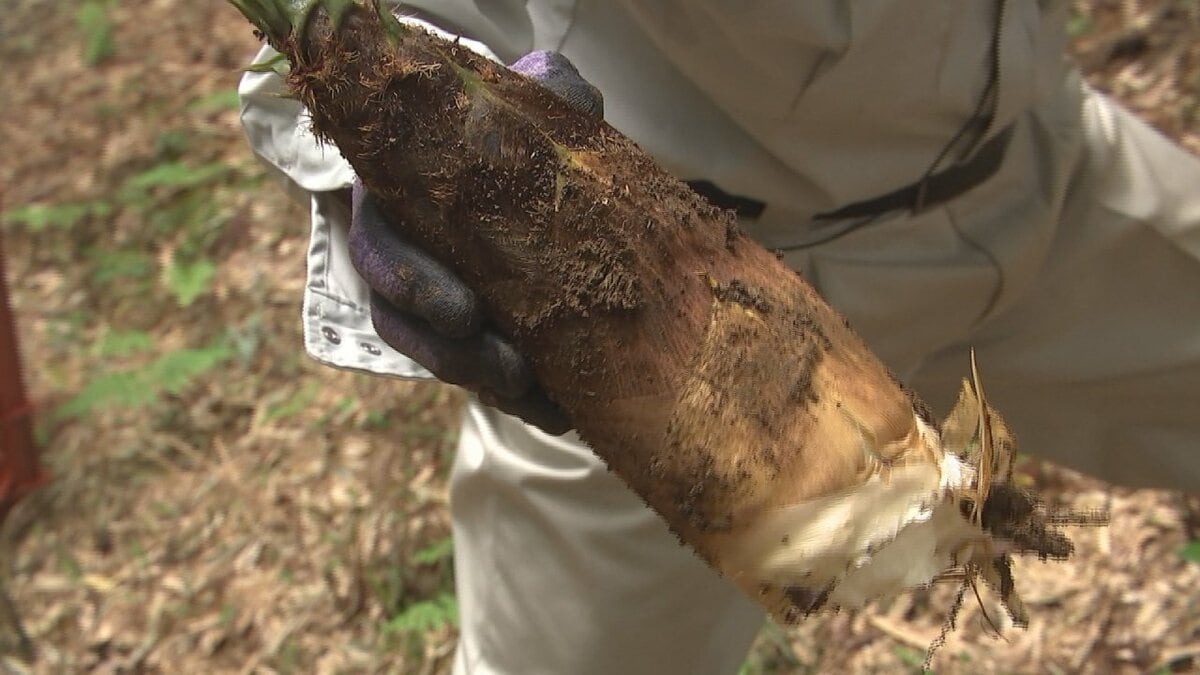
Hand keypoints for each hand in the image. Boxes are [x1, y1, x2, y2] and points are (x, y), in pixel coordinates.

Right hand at [347, 51, 602, 434]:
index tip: (465, 314)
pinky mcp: (464, 333)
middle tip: (514, 374)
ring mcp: (428, 298)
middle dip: (453, 354)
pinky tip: (561, 413)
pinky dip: (514, 399)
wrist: (528, 169)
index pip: (379, 243)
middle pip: (400, 319)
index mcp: (394, 196)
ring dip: (485, 384)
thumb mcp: (527, 103)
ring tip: (542, 403)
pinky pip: (475, 375)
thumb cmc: (514, 133)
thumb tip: (545, 81)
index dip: (412, 283)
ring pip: (433, 356)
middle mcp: (399, 252)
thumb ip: (541, 90)